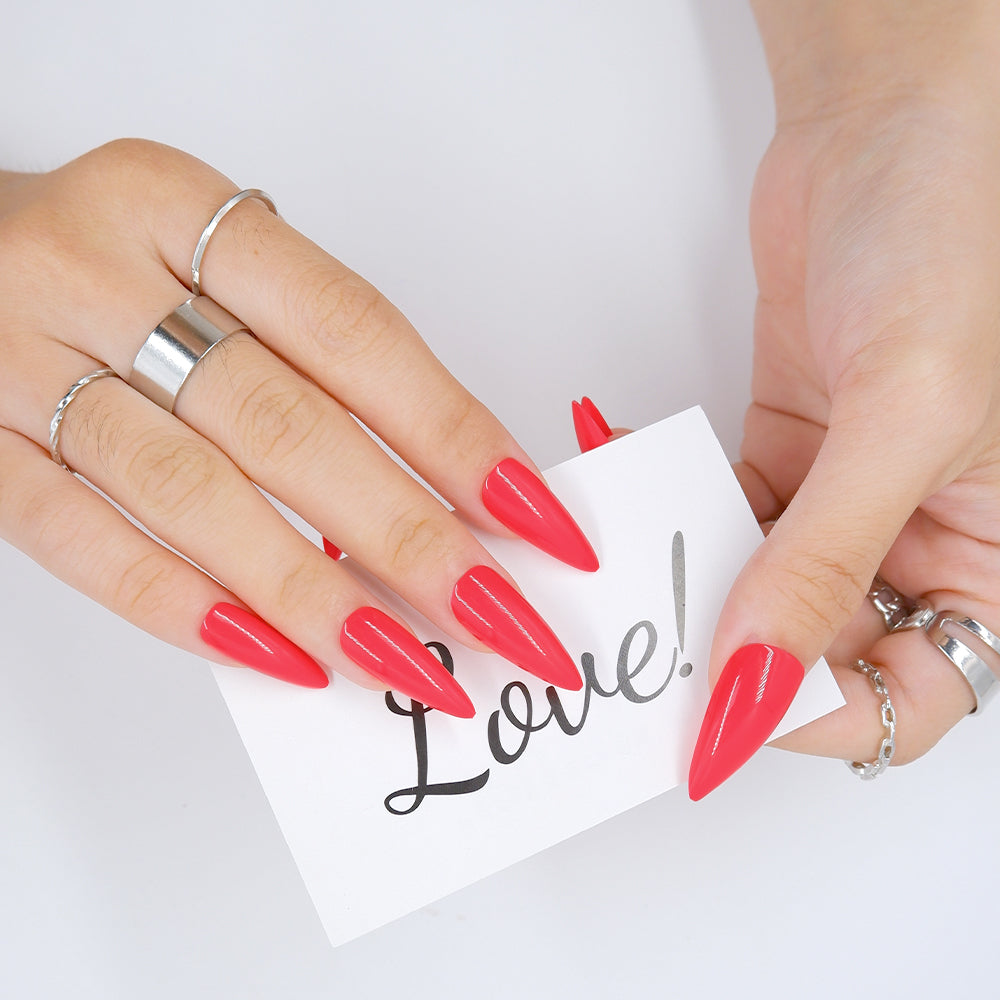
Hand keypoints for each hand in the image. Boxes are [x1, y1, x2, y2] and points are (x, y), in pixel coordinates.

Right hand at [0, 140, 596, 712]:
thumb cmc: (107, 263)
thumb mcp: (208, 258)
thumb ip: (311, 353)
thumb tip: (446, 488)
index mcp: (180, 209)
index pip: (356, 334)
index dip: (457, 434)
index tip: (538, 520)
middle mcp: (98, 275)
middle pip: (288, 424)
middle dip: (410, 537)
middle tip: (499, 617)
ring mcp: (19, 363)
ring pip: (193, 496)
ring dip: (315, 592)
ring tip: (408, 662)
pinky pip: (81, 543)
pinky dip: (186, 608)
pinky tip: (277, 658)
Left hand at [688, 1, 999, 795]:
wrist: (890, 131)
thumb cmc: (953, 238)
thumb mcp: (905, 418)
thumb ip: (823, 562)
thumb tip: (756, 681)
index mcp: (991, 559)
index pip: (910, 697)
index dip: (819, 717)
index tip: (725, 716)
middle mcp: (918, 543)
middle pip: (817, 653)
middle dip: (732, 654)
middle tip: (648, 650)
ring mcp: (843, 502)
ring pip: (754, 588)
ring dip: (687, 580)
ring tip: (630, 569)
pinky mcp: (783, 457)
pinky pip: (718, 515)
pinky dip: (675, 512)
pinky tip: (636, 490)